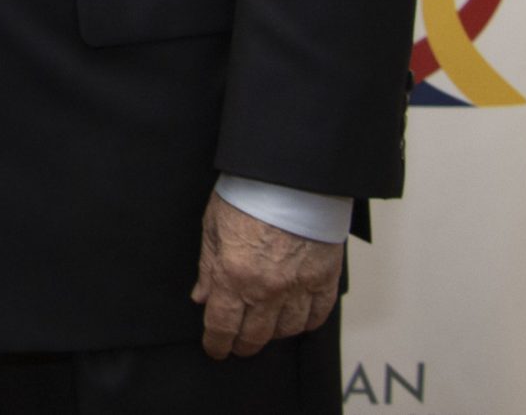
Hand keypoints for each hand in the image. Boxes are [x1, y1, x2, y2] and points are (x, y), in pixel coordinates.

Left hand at [189, 191, 341, 360]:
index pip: (222, 326)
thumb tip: (201, 297)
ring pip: (286, 331)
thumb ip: (208, 266)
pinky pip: (317, 316)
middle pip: (255, 336)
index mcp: (233, 275)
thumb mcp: (212, 226)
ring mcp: (298, 286)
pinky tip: (296, 320)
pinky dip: (306, 323)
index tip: (215, 349)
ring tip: (265, 329)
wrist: (290, 175)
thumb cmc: (249, 193)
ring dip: (273, 335)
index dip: (216, 344)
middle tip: (238, 345)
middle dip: (243, 345)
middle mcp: (266, 288)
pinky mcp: (324, 278)